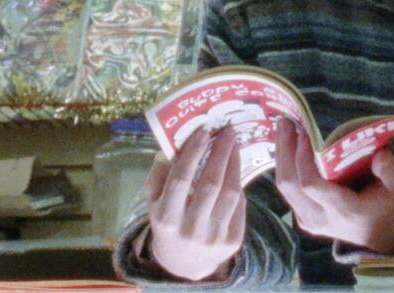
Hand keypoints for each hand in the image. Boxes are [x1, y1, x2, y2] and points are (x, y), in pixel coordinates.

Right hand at [145, 125, 245, 280]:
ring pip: (230, 192)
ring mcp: (214, 237)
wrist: (184, 264)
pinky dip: (238, 184)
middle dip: (221, 153)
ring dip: (234, 163)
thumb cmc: (167, 222)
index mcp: (166, 217)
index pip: (181, 179)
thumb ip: (159, 174)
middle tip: (227, 130)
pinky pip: (239, 205)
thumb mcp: (154, 202)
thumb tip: (170, 146)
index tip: (203, 130)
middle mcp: (190, 229)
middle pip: (210, 184)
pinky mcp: (233, 240)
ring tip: (234, 144)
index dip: (193, 153)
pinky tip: (235, 169)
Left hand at [274, 120, 393, 253]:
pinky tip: (289, 145)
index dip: (302, 158)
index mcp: (343, 210)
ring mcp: (309, 220)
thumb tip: (379, 154)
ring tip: (284, 128)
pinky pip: (288, 190)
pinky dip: (286, 166)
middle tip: (286, 121)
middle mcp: (320, 217)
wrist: (384, 235)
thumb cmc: (390, 208)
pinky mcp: (303, 216)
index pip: (312, 185)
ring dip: (281, 155)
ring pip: (285, 187)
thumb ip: (392, 172)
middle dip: (284, 150)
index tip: (305, 133)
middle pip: (290, 184)